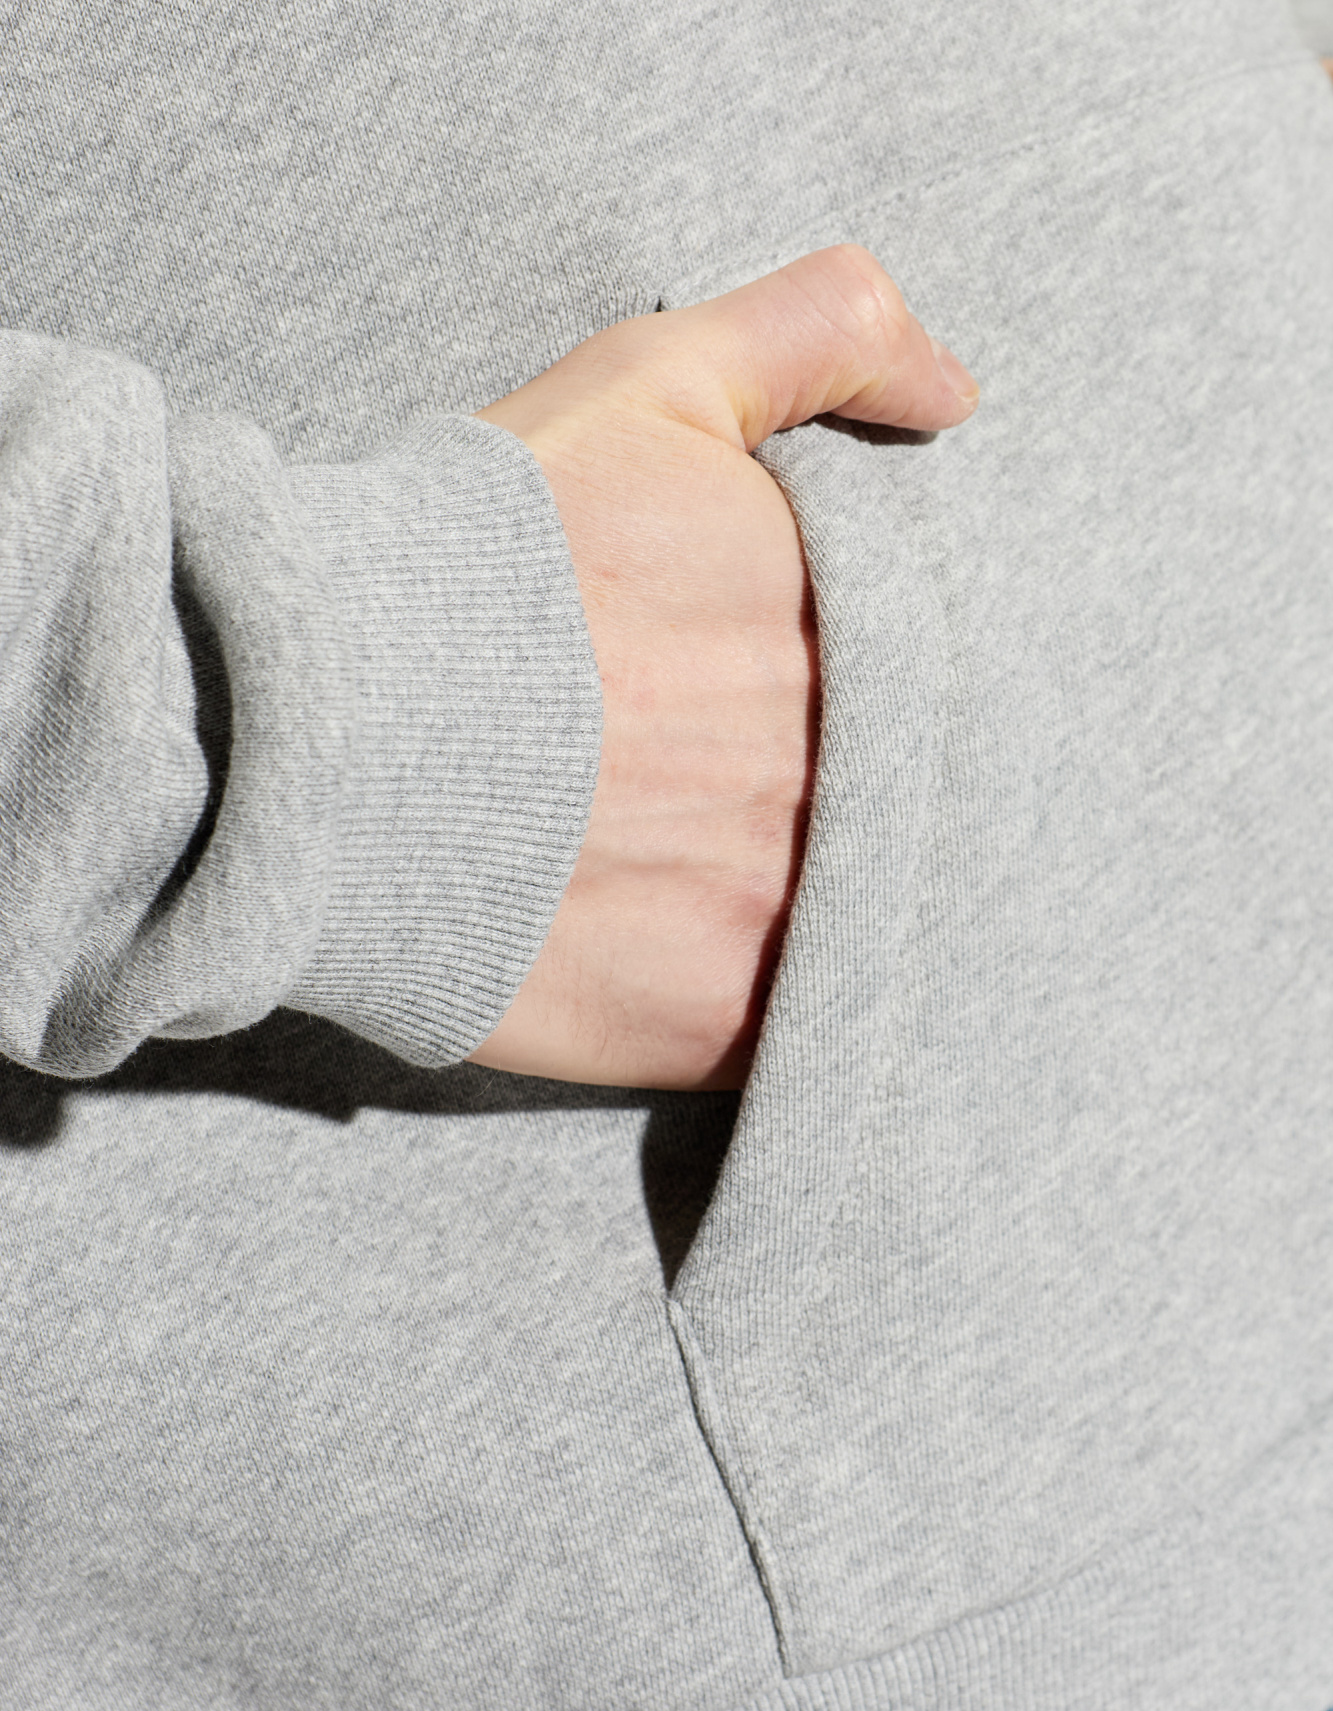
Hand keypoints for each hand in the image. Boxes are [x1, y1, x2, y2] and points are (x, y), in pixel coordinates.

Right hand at [469, 244, 978, 1088]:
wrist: (328, 723)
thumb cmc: (480, 553)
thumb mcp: (653, 381)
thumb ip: (820, 337)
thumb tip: (957, 393)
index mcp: (853, 632)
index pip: (950, 676)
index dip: (884, 689)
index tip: (803, 698)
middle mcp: (851, 774)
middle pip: (915, 800)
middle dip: (856, 792)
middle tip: (745, 790)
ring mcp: (794, 908)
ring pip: (870, 918)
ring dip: (824, 900)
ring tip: (716, 873)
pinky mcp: (722, 1022)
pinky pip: (804, 1027)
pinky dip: (777, 1004)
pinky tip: (698, 960)